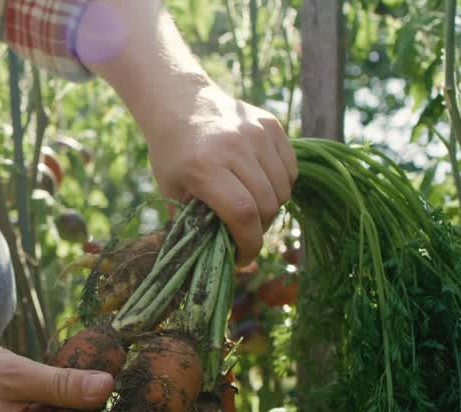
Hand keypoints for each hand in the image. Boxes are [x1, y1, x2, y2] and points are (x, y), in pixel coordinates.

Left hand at [145, 84, 296, 263]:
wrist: (181, 102)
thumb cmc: (172, 152)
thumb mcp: (170, 189)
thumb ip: (190, 222)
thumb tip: (211, 258)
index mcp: (205, 167)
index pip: (242, 214)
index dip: (248, 243)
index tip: (243, 257)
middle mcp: (234, 148)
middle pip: (267, 204)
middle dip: (259, 229)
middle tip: (245, 232)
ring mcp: (256, 133)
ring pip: (283, 188)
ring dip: (272, 208)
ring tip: (252, 208)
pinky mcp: (271, 125)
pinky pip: (290, 168)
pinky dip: (282, 184)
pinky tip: (262, 185)